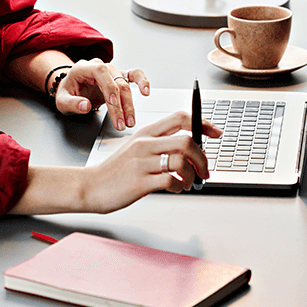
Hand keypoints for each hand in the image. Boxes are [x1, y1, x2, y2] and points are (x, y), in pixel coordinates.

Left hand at [54, 58, 149, 129]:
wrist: (71, 88)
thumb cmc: (67, 92)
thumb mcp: (61, 100)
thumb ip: (72, 103)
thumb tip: (85, 106)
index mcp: (84, 67)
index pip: (100, 72)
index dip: (108, 86)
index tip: (112, 103)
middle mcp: (100, 67)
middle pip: (115, 82)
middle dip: (120, 105)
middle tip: (120, 124)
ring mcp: (111, 72)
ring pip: (125, 84)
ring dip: (129, 104)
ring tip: (129, 121)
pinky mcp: (119, 78)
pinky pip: (134, 75)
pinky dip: (142, 81)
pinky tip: (146, 91)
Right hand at [82, 111, 222, 212]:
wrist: (90, 185)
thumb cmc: (115, 170)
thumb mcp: (135, 148)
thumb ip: (159, 144)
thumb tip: (189, 149)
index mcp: (146, 132)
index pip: (180, 118)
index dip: (203, 124)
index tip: (216, 133)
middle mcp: (145, 144)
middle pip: (186, 141)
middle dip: (203, 158)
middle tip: (204, 170)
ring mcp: (142, 162)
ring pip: (181, 162)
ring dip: (192, 176)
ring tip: (188, 183)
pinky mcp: (140, 182)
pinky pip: (170, 181)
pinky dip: (179, 187)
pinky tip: (175, 188)